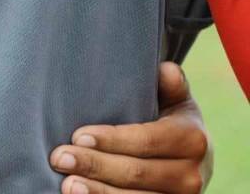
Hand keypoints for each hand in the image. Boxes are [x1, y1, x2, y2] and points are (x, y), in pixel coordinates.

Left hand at [49, 63, 210, 193]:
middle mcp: (191, 175)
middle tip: (59, 158)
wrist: (192, 160)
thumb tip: (165, 69)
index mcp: (192, 140)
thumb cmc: (171, 121)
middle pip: (136, 172)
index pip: (146, 140)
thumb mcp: (175, 101)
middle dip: (94, 165)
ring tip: (66, 184)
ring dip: (97, 193)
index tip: (78, 136)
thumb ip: (170, 86)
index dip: (111, 140)